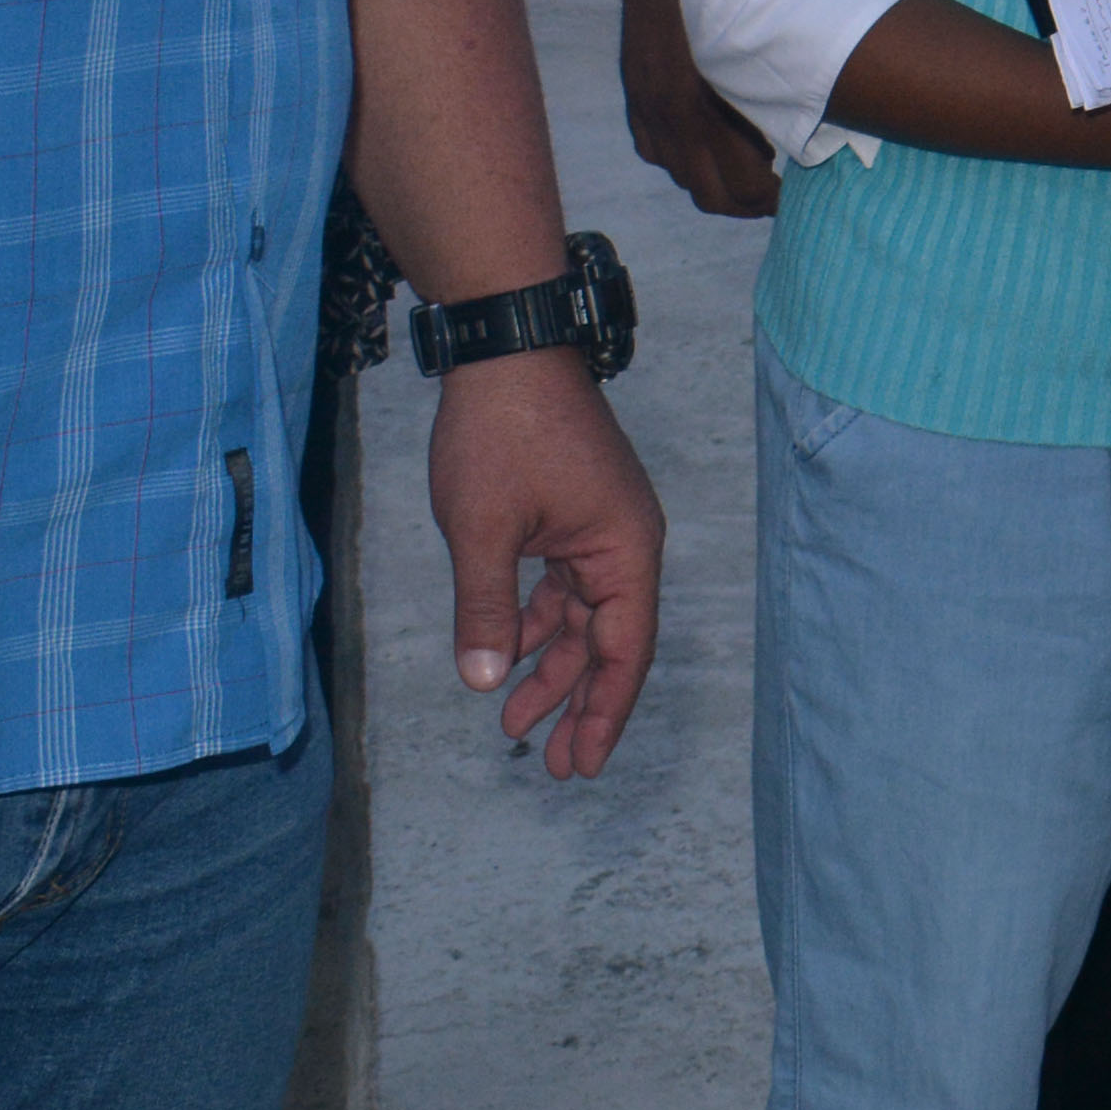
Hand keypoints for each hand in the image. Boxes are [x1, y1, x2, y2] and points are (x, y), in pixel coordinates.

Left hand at [422, 347, 664, 780]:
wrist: (504, 346)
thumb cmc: (502, 431)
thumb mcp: (484, 530)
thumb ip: (488, 610)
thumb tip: (486, 683)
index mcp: (625, 548)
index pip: (626, 649)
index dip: (606, 712)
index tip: (584, 762)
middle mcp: (624, 541)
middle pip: (611, 641)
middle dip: (581, 703)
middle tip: (555, 763)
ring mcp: (599, 525)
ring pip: (584, 616)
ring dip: (554, 666)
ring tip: (516, 721)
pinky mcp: (572, 511)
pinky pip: (564, 585)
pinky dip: (540, 622)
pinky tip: (510, 652)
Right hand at [614, 0, 777, 220]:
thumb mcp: (759, 54)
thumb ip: (770, 102)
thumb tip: (791, 139)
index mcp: (708, 113)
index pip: (742, 187)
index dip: (768, 200)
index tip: (788, 195)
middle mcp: (673, 121)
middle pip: (709, 195)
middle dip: (743, 202)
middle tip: (769, 193)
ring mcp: (648, 113)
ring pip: (680, 175)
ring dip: (711, 179)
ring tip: (742, 163)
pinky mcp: (634, 99)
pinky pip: (654, 150)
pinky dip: (679, 156)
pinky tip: (701, 141)